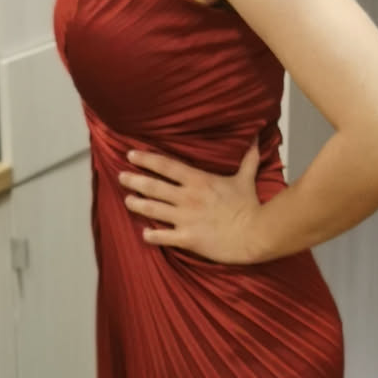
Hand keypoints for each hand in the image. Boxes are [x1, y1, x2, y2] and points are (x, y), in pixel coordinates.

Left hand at [119, 142, 263, 263]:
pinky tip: (144, 234)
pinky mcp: (188, 238)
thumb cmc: (250, 207)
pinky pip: (162, 237)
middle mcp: (187, 197)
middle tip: (121, 177)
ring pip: (152, 210)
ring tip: (127, 201)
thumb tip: (256, 139)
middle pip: (153, 186)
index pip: (166, 166)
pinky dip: (151, 236)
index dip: (146, 159)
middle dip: (134, 180)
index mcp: (198, 181)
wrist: (256, 234)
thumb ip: (248, 159)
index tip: (131, 155)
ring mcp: (185, 218)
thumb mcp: (246, 179)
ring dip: (137, 205)